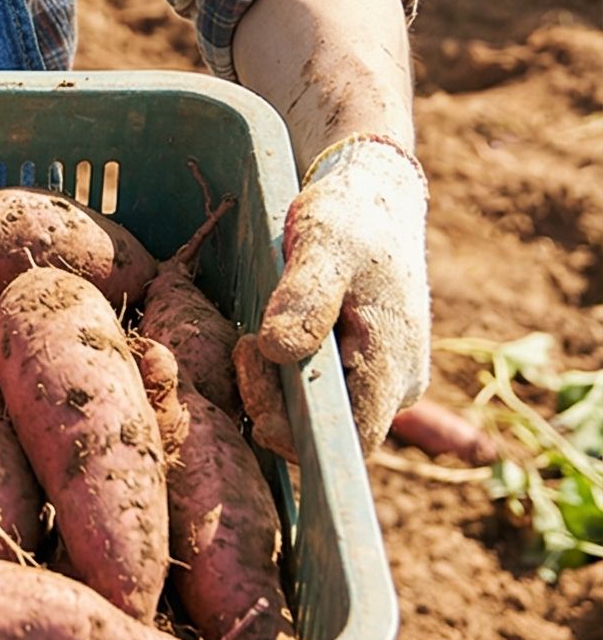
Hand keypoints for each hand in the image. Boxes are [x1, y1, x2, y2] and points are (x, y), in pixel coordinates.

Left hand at [257, 133, 429, 454]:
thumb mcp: (323, 243)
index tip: (251, 362)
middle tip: (242, 347)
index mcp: (393, 366)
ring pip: (323, 414)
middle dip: (273, 403)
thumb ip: (304, 297)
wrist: (377, 200)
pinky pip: (324, 394)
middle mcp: (396, 386)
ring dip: (277, 389)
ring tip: (251, 339)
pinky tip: (264, 343)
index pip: (348, 439)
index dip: (291, 427)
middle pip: (330, 432)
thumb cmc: (352, 218)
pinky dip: (286, 378)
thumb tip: (276, 351)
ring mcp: (383, 379)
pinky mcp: (365, 368)